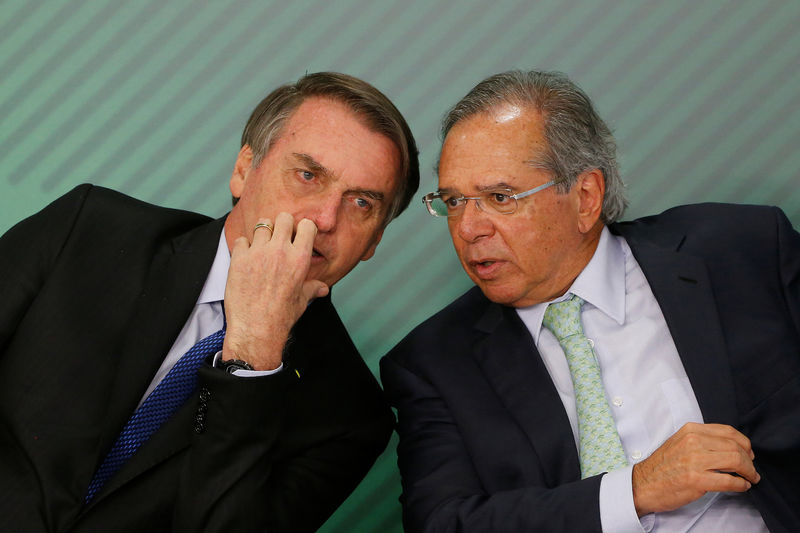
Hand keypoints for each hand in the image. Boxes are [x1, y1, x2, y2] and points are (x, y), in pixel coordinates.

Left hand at [222, 212, 328, 369]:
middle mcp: (280, 251)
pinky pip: (242, 239)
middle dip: (282, 225)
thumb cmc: (281, 317)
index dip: (302, 228)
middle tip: (279, 237)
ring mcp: (258, 253)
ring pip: (262, 224)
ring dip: (263, 233)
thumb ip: (312, 288)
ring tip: (262, 247)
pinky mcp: (239, 259)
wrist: (256, 329)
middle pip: (283, 218)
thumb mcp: (302, 300)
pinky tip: (246, 258)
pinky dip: (244, 246)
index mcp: (299, 258)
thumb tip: (323, 289)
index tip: (298, 235)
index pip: (306, 225)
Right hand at [632, 422, 759, 515]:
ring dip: (749, 472)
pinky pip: (729, 481)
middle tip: (751, 469)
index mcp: (690, 430)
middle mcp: (693, 442)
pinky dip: (741, 485)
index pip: (728, 432)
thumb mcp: (680, 442)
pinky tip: (741, 486)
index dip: (744, 443)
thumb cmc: (663, 466)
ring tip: (750, 478)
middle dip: (749, 460)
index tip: (748, 452)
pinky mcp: (696, 480)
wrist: (643, 484)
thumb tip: (732, 446)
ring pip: (736, 461)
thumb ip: (702, 440)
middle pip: (735, 447)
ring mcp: (694, 461)